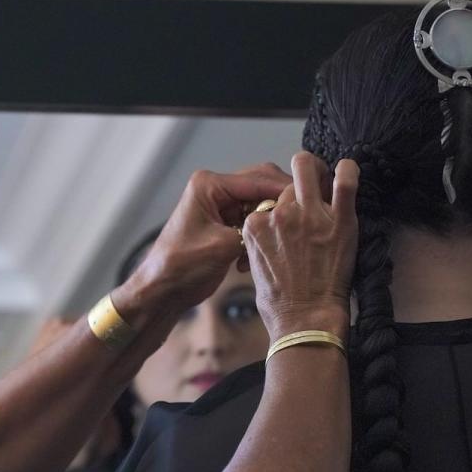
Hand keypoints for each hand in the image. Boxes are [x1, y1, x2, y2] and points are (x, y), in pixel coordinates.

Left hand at [114, 162, 292, 320]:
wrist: (162, 291)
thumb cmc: (179, 267)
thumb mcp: (222, 246)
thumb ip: (255, 228)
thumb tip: (286, 218)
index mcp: (209, 185)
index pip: (259, 179)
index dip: (286, 191)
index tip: (309, 204)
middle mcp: (216, 190)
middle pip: (263, 187)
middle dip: (280, 207)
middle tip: (300, 224)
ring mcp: (221, 207)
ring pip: (261, 206)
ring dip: (269, 226)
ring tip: (270, 247)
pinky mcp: (226, 225)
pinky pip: (254, 223)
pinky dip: (258, 239)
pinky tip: (250, 260)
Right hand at [242, 152, 357, 342]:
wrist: (305, 319)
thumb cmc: (280, 304)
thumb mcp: (255, 269)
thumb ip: (261, 243)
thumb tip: (273, 234)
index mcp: (256, 225)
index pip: (268, 201)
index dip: (281, 207)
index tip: (292, 217)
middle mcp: (280, 214)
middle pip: (287, 183)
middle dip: (298, 186)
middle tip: (311, 195)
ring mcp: (310, 214)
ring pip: (308, 167)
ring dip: (316, 170)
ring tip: (326, 180)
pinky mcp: (340, 220)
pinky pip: (346, 180)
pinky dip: (348, 169)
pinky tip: (348, 170)